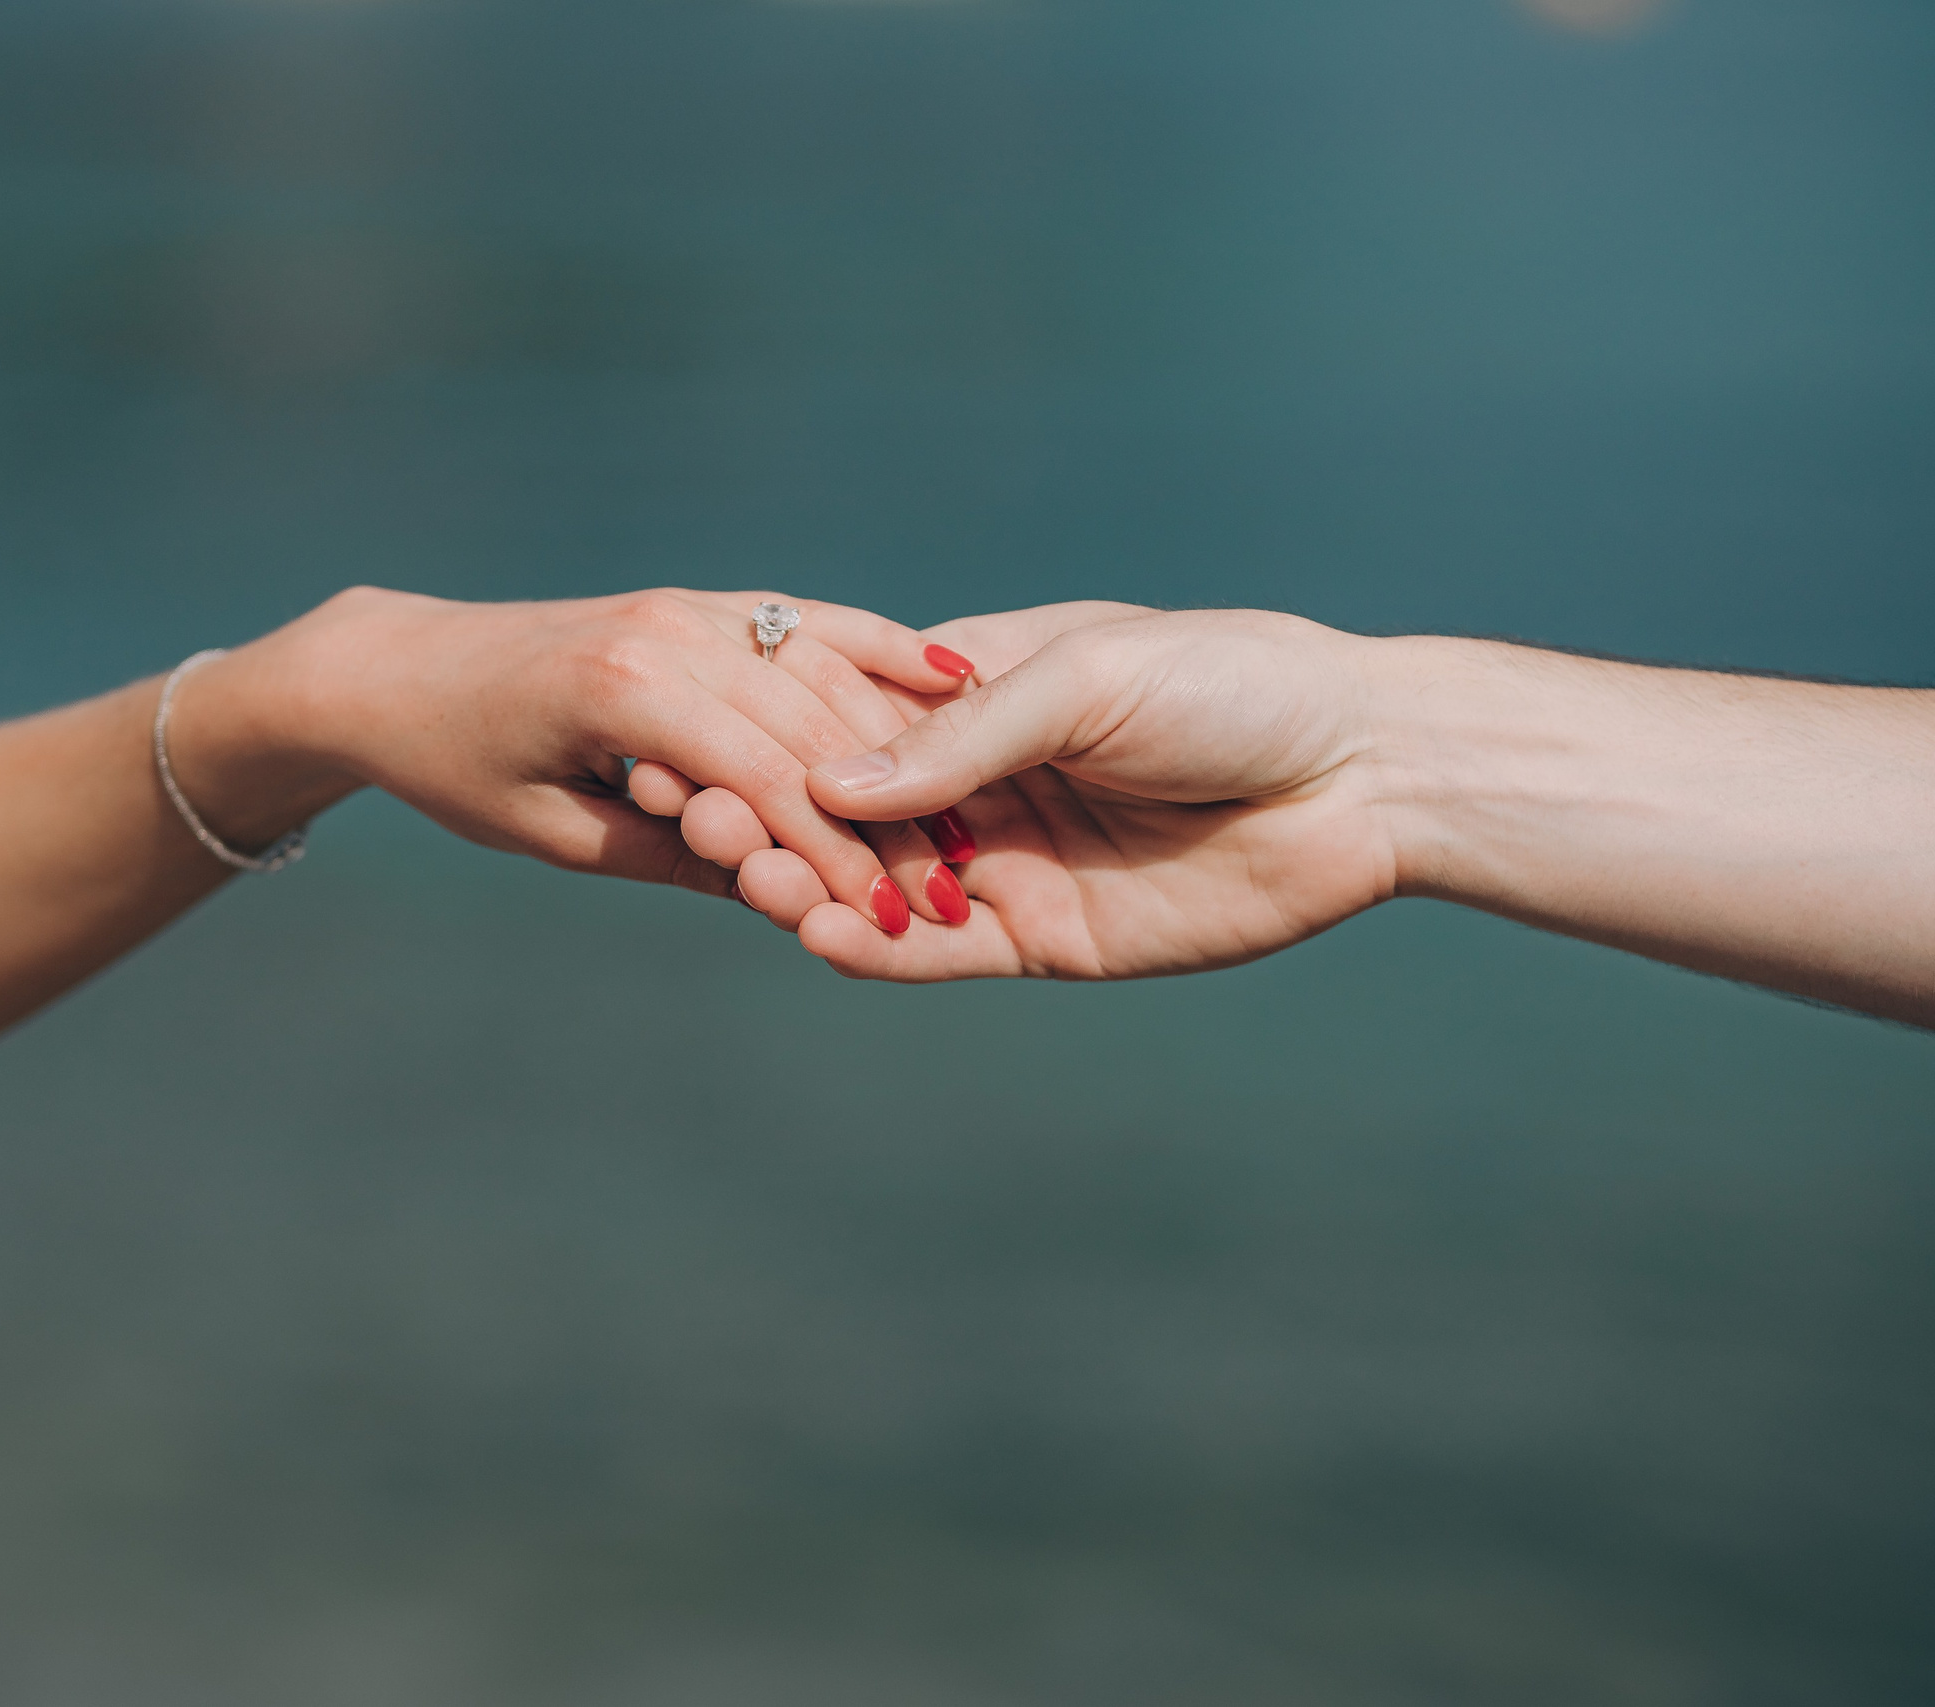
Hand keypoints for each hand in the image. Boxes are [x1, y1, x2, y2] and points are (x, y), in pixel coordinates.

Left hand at [182, 586, 973, 928]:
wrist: (402, 669)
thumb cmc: (462, 768)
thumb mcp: (555, 833)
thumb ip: (669, 854)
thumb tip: (783, 892)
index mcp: (623, 689)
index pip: (768, 780)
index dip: (840, 858)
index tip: (897, 924)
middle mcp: (668, 629)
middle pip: (814, 728)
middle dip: (889, 818)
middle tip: (951, 891)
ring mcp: (689, 604)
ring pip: (826, 671)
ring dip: (901, 747)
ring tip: (963, 822)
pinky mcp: (701, 600)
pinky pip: (807, 621)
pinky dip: (876, 649)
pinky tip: (948, 675)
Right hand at [753, 602, 1405, 978]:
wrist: (1363, 770)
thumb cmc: (1235, 683)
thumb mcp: (1086, 678)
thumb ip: (958, 737)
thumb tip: (826, 783)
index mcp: (975, 693)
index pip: (846, 723)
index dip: (773, 742)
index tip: (698, 752)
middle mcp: (976, 781)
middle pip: (843, 812)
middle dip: (771, 820)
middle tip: (703, 828)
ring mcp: (1005, 862)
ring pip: (876, 885)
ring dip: (806, 886)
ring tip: (753, 882)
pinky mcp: (1045, 937)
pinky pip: (938, 951)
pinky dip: (876, 948)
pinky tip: (823, 935)